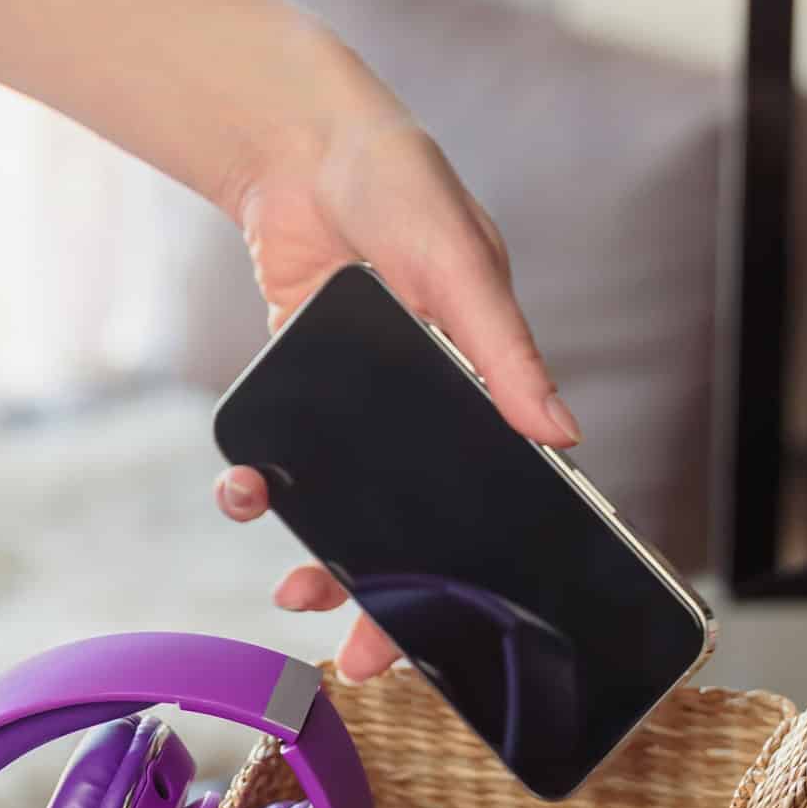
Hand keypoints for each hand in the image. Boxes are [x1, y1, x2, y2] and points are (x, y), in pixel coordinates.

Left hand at [210, 83, 573, 682]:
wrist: (301, 150)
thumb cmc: (405, 189)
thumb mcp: (463, 267)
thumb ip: (506, 351)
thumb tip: (561, 436)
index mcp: (488, 392)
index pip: (502, 499)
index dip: (489, 570)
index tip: (472, 630)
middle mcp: (430, 416)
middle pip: (418, 531)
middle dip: (394, 600)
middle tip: (369, 657)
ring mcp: (362, 415)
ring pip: (348, 515)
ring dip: (324, 562)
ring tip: (297, 591)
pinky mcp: (301, 399)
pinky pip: (282, 468)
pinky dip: (258, 490)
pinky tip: (245, 494)